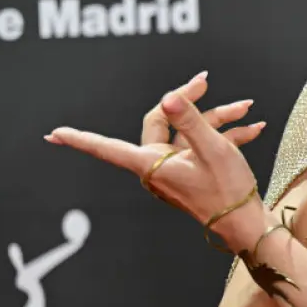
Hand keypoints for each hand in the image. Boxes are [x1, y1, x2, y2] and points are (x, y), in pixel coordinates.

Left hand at [44, 72, 267, 246]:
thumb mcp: (213, 150)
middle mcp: (158, 168)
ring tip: (246, 109)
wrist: (248, 225)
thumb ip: (191, 120)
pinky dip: (225, 135)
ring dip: (218, 118)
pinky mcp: (192, 173)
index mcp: (152, 164)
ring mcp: (175, 171)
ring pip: (188, 132)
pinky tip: (252, 127)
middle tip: (204, 80)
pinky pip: (201, 146)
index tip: (53, 135)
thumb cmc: (228, 190)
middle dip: (189, 101)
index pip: (106, 147)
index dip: (80, 139)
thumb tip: (168, 97)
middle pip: (162, 122)